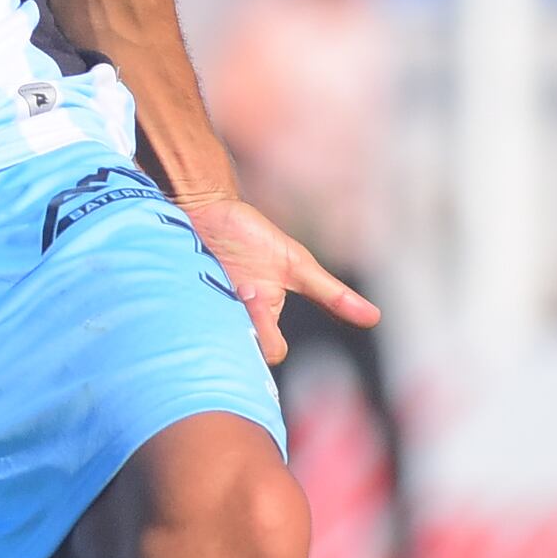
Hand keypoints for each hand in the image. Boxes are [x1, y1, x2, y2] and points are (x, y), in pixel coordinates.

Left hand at [176, 194, 377, 367]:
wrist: (207, 207)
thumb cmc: (251, 234)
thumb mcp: (297, 264)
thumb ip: (332, 294)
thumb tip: (373, 317)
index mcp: (265, 314)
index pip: (271, 350)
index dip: (266, 333)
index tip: (256, 295)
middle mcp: (237, 317)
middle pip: (242, 348)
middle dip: (244, 322)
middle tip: (240, 289)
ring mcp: (210, 309)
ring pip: (216, 338)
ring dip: (220, 312)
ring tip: (222, 279)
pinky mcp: (183, 298)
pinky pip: (185, 319)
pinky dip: (191, 305)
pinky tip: (196, 280)